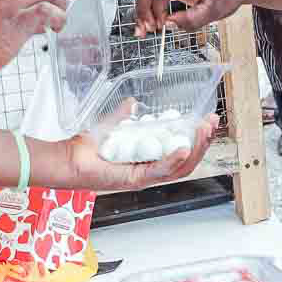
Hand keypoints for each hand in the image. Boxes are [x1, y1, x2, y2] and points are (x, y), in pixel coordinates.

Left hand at [56, 112, 218, 190]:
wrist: (69, 159)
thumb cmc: (88, 149)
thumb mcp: (113, 126)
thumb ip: (125, 116)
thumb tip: (134, 102)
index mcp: (150, 160)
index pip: (183, 152)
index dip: (198, 137)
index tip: (208, 119)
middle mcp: (150, 171)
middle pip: (187, 161)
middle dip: (203, 142)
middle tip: (212, 123)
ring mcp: (144, 177)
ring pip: (179, 168)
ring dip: (195, 148)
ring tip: (204, 131)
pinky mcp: (134, 179)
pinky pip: (160, 171)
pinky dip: (173, 159)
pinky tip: (184, 147)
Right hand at [134, 0, 250, 33]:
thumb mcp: (216, 10)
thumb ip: (193, 19)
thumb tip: (169, 24)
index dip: (157, 9)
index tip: (160, 27)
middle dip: (143, 8)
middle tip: (143, 30)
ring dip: (142, 7)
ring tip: (143, 29)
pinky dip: (148, 5)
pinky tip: (148, 21)